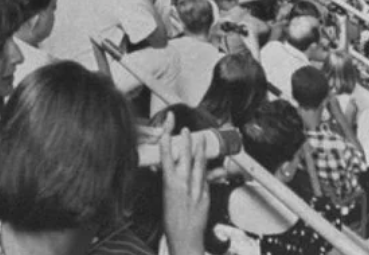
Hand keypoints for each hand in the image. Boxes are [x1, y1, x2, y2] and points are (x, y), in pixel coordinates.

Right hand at [160, 121, 209, 254]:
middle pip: (186, 157)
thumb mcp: (164, 198)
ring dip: (199, 151)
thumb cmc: (171, 221)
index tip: (166, 129)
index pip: (167, 156)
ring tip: (200, 140)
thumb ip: (166, 182)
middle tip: (186, 130)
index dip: (167, 141)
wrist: (185, 239)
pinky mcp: (206, 196)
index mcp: (170, 184)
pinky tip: (207, 166)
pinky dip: (206, 171)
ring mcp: (197, 189)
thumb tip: (161, 169)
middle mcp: (184, 184)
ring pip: (199, 165)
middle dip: (186, 141)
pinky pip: (206, 179)